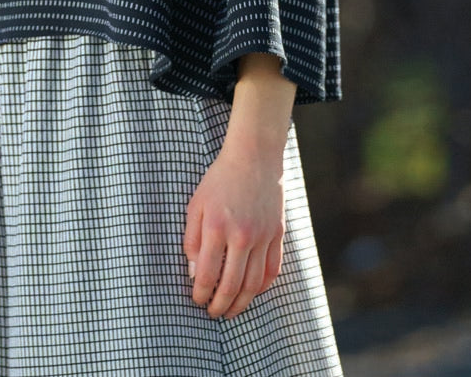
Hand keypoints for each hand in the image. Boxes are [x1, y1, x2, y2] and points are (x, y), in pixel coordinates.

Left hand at [182, 141, 284, 319]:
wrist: (254, 157)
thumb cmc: (220, 179)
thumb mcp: (196, 204)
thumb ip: (192, 239)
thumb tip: (194, 272)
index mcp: (217, 227)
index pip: (208, 274)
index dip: (201, 294)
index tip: (197, 300)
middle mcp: (241, 235)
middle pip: (231, 285)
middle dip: (220, 305)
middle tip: (213, 313)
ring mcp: (263, 236)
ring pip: (254, 283)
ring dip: (241, 303)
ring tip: (231, 310)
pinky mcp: (277, 234)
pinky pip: (272, 270)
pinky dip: (262, 287)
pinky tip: (252, 292)